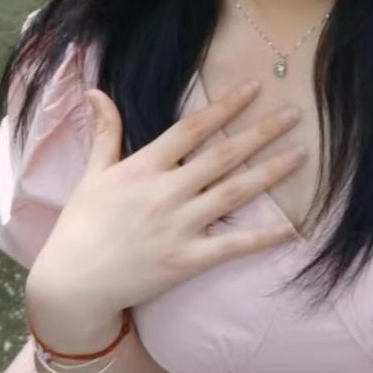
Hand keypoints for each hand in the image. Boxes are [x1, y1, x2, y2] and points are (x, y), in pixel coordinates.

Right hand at [27, 79, 305, 320]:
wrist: (72, 284)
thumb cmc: (81, 225)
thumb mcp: (92, 173)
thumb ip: (105, 132)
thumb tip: (96, 91)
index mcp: (144, 167)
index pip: (193, 129)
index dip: (226, 106)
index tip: (254, 88)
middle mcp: (166, 192)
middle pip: (223, 156)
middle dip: (261, 133)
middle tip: (294, 114)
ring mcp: (179, 227)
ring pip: (234, 194)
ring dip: (270, 173)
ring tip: (300, 154)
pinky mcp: (187, 260)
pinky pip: (232, 246)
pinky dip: (262, 237)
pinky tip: (291, 226)